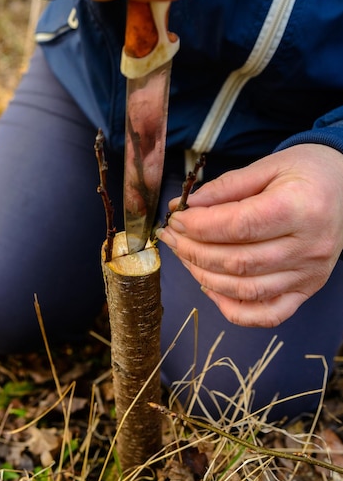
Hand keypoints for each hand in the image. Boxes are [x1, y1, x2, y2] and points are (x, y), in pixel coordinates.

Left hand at [157, 144, 342, 326]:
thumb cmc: (307, 172)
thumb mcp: (268, 166)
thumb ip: (226, 186)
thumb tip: (187, 206)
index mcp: (300, 208)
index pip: (239, 226)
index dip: (199, 226)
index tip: (177, 218)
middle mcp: (308, 247)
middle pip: (237, 261)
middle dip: (192, 250)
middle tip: (171, 235)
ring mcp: (309, 274)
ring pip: (245, 289)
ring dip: (203, 275)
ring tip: (184, 254)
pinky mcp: (306, 290)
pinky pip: (267, 315)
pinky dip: (233, 309)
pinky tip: (211, 288)